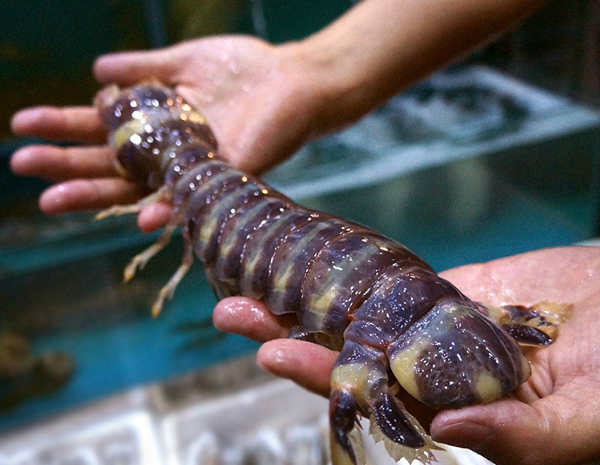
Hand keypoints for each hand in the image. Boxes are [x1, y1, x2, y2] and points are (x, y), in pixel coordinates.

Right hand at [10, 36, 322, 231]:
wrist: (293, 78)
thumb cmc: (243, 69)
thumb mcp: (184, 61)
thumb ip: (142, 67)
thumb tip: (95, 70)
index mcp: (158, 124)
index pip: (102, 130)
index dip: (64, 128)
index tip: (24, 126)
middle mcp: (170, 152)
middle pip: (111, 162)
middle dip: (65, 164)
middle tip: (21, 165)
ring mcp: (195, 168)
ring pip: (140, 187)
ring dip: (97, 195)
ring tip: (51, 200)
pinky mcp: (226, 177)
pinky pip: (194, 199)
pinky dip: (169, 210)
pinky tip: (142, 220)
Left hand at [213, 246, 599, 464]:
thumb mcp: (585, 420)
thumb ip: (522, 434)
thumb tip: (455, 423)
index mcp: (453, 413)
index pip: (371, 400)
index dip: (319, 378)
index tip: (270, 352)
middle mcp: (432, 374)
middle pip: (349, 354)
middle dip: (291, 333)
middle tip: (232, 311)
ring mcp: (436, 329)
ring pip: (362, 313)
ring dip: (311, 298)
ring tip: (255, 278)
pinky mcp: (450, 291)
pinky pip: (395, 281)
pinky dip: (356, 272)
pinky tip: (317, 261)